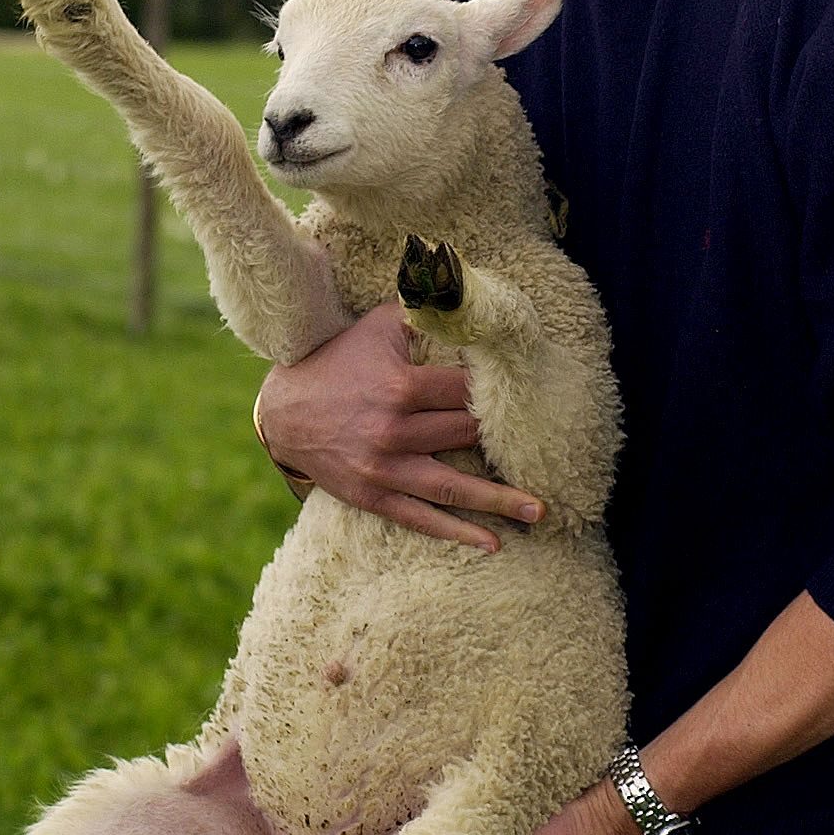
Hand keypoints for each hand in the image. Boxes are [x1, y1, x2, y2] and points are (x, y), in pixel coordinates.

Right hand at [255, 302, 544, 551]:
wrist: (284, 412)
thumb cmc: (338, 361)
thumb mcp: (378, 326)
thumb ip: (423, 310)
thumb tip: (465, 290)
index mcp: (400, 387)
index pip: (466, 392)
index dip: (498, 395)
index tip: (530, 400)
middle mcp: (394, 430)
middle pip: (466, 435)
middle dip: (504, 441)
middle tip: (550, 450)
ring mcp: (384, 468)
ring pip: (452, 487)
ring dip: (499, 501)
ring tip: (540, 512)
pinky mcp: (373, 495)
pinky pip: (421, 518)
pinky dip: (457, 532)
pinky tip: (493, 543)